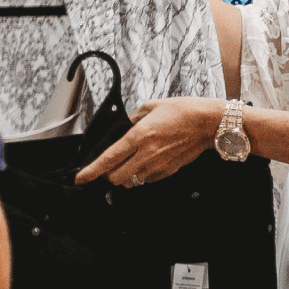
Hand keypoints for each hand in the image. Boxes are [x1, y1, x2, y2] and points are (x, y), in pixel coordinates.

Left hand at [76, 97, 223, 185]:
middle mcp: (146, 154)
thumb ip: (132, 119)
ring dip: (126, 175)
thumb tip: (123, 127)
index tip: (80, 178)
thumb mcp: (151, 106)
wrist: (208, 123)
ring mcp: (158, 165)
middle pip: (116, 177)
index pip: (108, 159)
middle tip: (110, 165)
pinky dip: (142, 175)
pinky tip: (148, 161)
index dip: (90, 172)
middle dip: (109, 174)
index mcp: (139, 136)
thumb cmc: (183, 112)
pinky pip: (148, 180)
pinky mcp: (168, 171)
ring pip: (131, 181)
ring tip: (131, 162)